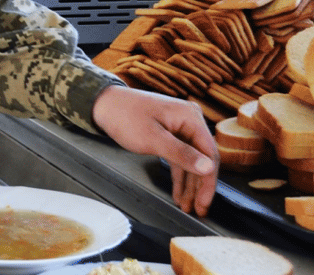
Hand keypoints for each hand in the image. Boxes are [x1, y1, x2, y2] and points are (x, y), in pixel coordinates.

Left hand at [91, 85, 217, 215]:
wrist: (104, 104)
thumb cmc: (124, 115)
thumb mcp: (153, 139)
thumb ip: (181, 154)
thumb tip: (207, 168)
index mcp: (190, 117)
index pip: (210, 154)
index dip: (208, 182)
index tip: (204, 202)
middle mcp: (189, 120)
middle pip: (202, 159)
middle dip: (199, 186)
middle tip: (197, 209)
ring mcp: (180, 127)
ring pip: (191, 160)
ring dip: (189, 183)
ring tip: (187, 205)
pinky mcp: (170, 133)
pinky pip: (179, 157)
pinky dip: (179, 174)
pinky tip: (178, 191)